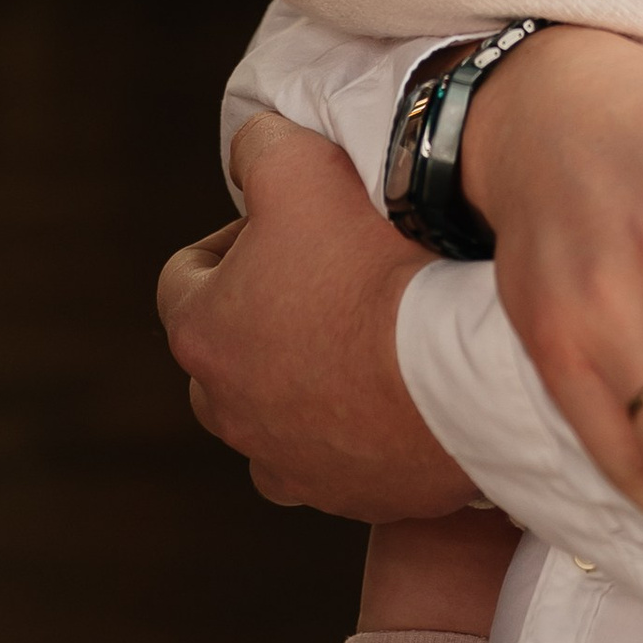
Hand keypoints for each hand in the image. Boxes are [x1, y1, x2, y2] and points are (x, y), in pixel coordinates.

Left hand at [156, 115, 474, 517]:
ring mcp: (289, 463)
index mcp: (201, 334)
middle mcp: (229, 412)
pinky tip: (402, 389)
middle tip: (331, 273)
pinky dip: (358, 428)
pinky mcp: (352, 497)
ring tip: (369, 335)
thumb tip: (251, 150)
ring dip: (305, 378)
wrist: (459, 368)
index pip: (183, 276)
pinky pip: (341, 459)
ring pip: (275, 414)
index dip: (233, 235)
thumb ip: (258, 145)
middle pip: (226, 351)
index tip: (286, 220)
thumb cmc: (371, 264)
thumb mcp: (299, 162)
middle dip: (265, 312)